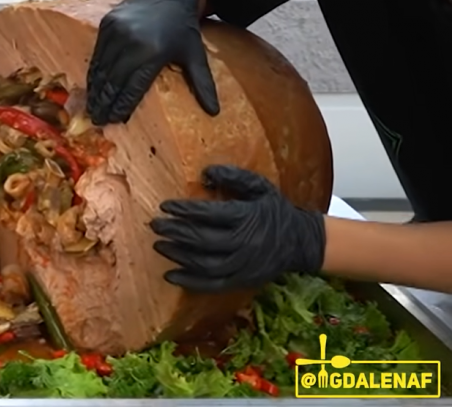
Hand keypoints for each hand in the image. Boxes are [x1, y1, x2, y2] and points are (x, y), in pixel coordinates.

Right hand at [86, 0, 219, 124]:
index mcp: (155, 52)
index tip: (114, 120)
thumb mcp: (195, 55)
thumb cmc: (182, 28)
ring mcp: (118, 31)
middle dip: (105, 103)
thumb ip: (202, 83)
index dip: (122, 105)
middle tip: (99, 120)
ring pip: (102, 68)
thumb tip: (214, 111)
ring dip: (96, 90)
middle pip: (114, 80)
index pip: (133, 86)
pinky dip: (94, 72)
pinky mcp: (107, 24)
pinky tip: (92, 86)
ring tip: (92, 108)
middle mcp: (133, 41)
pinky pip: (98, 54)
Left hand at [148, 164, 325, 292]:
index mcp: (247, 217)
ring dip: (178, 256)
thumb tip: (205, 172)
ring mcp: (242, 266)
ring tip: (159, 245)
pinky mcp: (242, 281)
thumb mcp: (260, 187)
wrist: (302, 242)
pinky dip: (189, 282)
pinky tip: (170, 275)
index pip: (209, 215)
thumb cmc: (275, 210)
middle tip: (155, 225)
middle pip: (202, 240)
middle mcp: (244, 244)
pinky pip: (211, 285)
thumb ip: (234, 177)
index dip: (184, 210)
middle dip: (175, 232)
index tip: (165, 206)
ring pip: (203, 264)